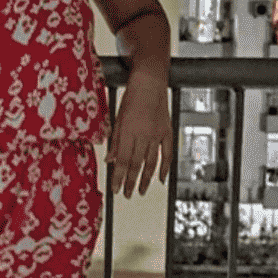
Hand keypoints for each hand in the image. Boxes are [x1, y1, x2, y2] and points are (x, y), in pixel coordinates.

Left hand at [105, 73, 171, 197]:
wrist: (150, 82)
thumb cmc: (131, 98)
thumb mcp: (117, 118)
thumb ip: (114, 140)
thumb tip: (109, 160)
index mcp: (128, 131)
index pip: (122, 160)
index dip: (118, 177)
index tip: (115, 189)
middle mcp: (144, 134)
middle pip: (136, 164)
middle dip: (130, 181)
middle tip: (127, 194)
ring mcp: (157, 134)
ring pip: (152, 162)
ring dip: (145, 178)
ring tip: (140, 191)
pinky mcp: (167, 131)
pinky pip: (168, 153)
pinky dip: (165, 167)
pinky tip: (161, 179)